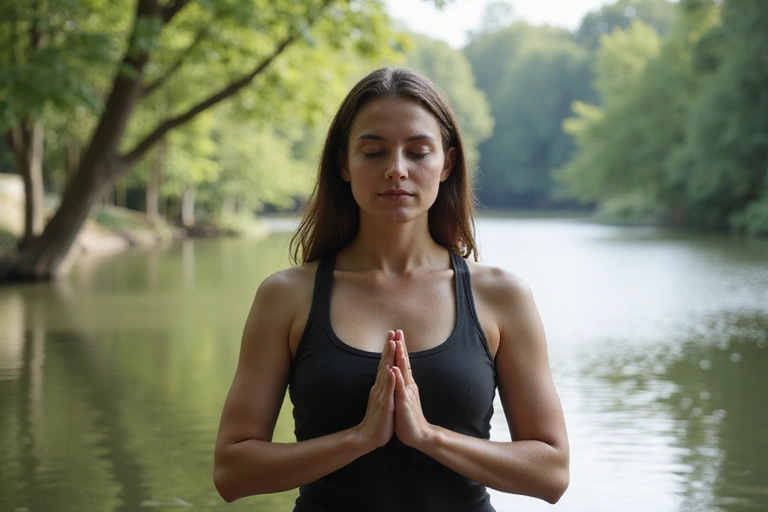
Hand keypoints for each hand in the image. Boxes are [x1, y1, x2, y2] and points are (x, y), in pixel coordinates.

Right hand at [355, 332, 395, 448]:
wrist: (369, 436)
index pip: (386, 364)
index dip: (389, 350)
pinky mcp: (384, 404)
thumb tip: (386, 374)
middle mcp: (380, 386)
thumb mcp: (383, 398)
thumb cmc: (378, 418)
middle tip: (391, 331)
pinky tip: (391, 369)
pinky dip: (390, 379)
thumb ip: (384, 386)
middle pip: (385, 363)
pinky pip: (387, 390)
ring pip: (386, 372)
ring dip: (389, 357)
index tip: (393, 335)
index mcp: (381, 386)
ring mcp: (381, 394)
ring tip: (392, 343)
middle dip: (389, 347)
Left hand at [392, 330, 431, 447]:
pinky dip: (398, 378)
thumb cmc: (408, 417)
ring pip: (403, 372)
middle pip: (403, 362)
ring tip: (398, 343)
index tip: (396, 334)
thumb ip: (401, 385)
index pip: (402, 362)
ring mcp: (406, 393)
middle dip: (401, 346)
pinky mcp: (404, 403)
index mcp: (406, 384)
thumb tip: (398, 371)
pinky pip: (400, 389)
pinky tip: (395, 369)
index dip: (399, 348)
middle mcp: (408, 386)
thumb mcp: (402, 397)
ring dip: (401, 357)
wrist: (417, 435)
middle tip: (398, 331)